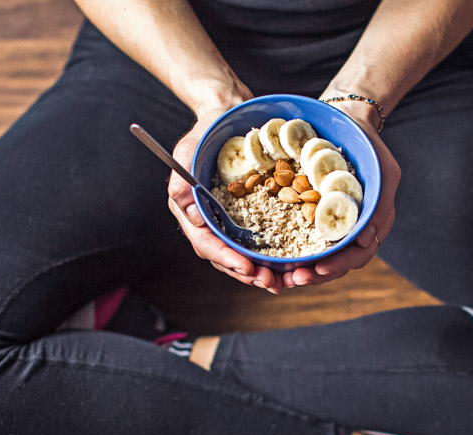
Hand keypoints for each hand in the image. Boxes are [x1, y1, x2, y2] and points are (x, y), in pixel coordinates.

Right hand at [168, 104, 284, 293]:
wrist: (230, 114)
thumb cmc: (208, 129)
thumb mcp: (190, 149)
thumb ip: (183, 180)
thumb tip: (190, 212)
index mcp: (191, 211)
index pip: (206, 243)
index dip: (226, 258)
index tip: (246, 267)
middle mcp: (208, 221)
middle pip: (225, 257)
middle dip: (247, 273)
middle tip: (270, 283)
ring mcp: (228, 219)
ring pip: (243, 255)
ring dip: (261, 272)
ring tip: (282, 282)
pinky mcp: (248, 215)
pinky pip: (259, 241)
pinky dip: (272, 255)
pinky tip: (288, 265)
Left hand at [280, 97, 399, 287]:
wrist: (346, 122)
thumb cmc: (369, 145)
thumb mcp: (385, 171)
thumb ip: (380, 204)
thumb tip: (366, 238)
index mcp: (372, 223)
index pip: (359, 254)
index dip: (339, 265)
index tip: (319, 269)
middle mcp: (352, 228)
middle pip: (335, 263)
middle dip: (314, 275)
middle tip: (294, 279)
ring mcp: (331, 223)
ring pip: (317, 256)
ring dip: (299, 269)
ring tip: (280, 277)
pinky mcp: (311, 215)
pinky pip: (300, 238)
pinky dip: (288, 250)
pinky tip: (273, 257)